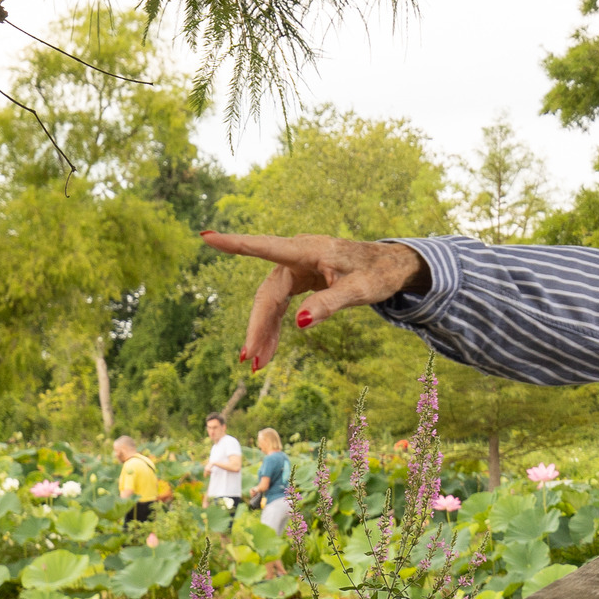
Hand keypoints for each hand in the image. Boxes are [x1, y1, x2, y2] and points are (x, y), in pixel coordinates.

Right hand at [200, 232, 427, 371]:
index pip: (265, 247)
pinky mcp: (298, 280)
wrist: (392, 266)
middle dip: (258, 325)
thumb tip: (298, 323)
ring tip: (256, 363)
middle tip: (250, 358)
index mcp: (308, 250)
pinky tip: (267, 350)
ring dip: (264, 331)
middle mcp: (296, 257)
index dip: (235, 243)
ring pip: (271, 302)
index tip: (207, 236)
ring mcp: (295, 269)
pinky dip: (274, 327)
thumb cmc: (378, 273)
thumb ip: (330, 304)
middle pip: (268, 293)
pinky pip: (280, 305)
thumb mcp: (360, 291)